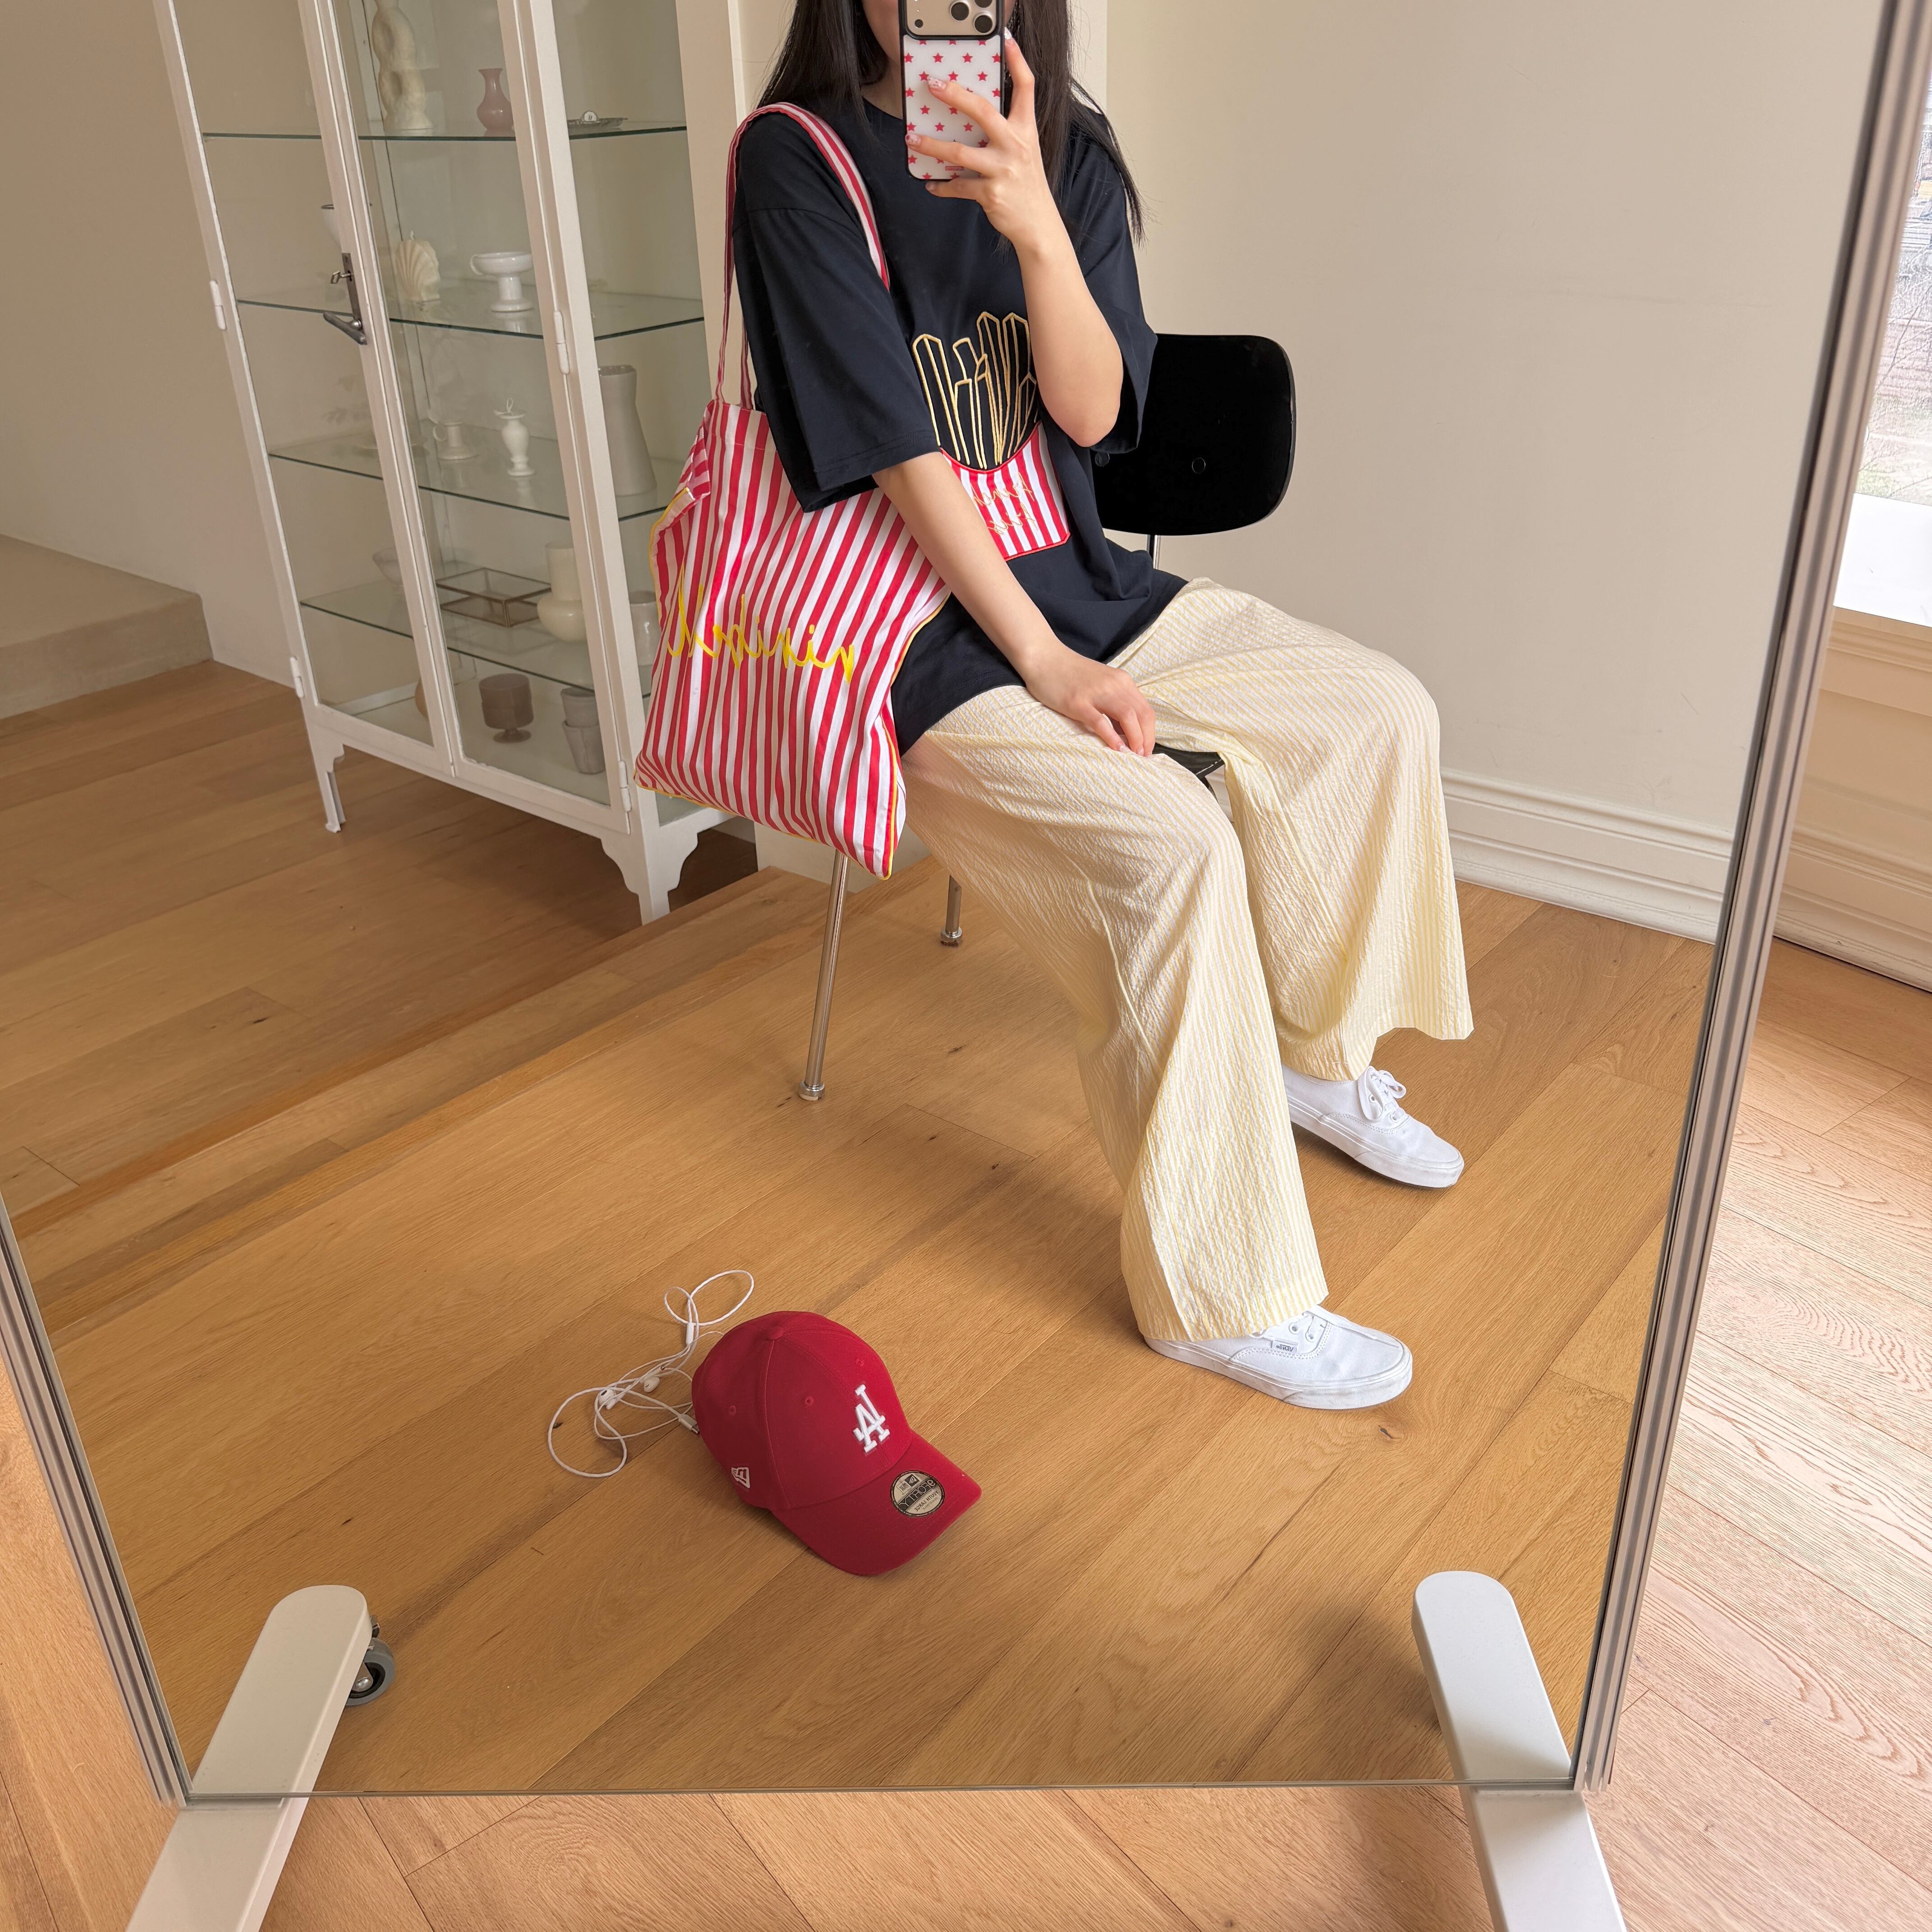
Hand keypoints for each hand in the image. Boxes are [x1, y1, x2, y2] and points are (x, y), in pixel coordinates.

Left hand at [912, 35, 1063, 258]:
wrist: (1038, 224)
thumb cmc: (1026, 184)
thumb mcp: (1024, 151)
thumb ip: (1004, 131)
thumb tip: (970, 116)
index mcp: (1025, 130)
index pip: (1026, 88)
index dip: (1017, 62)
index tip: (1007, 41)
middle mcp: (1015, 146)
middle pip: (983, 111)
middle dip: (955, 95)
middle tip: (933, 84)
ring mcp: (1002, 170)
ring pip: (960, 153)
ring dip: (932, 145)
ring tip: (912, 139)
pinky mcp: (990, 194)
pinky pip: (958, 186)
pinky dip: (942, 186)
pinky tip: (931, 184)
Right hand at [1020, 642, 1156, 753]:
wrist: (1043, 657)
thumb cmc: (1070, 673)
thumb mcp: (1100, 683)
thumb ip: (1114, 701)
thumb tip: (1126, 730)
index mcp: (1121, 681)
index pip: (1146, 710)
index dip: (1150, 733)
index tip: (1146, 750)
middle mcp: (1114, 685)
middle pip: (1141, 715)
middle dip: (1146, 739)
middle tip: (1142, 758)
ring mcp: (1096, 693)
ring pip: (1127, 717)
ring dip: (1134, 739)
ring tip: (1132, 756)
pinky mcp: (1077, 702)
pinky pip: (1100, 721)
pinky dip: (1111, 737)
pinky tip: (1116, 749)